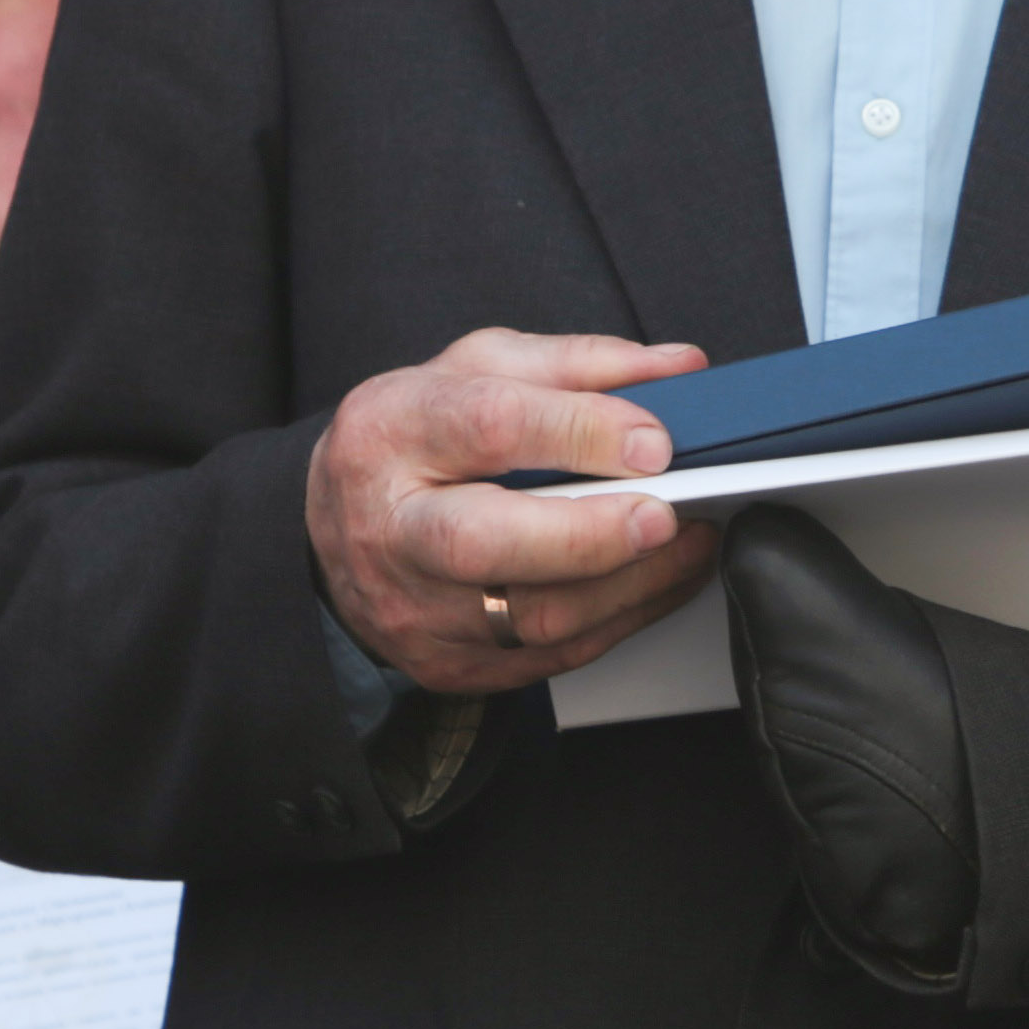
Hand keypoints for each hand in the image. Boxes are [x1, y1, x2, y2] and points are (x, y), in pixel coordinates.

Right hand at [305, 328, 719, 694]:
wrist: (341, 528)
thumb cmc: (416, 441)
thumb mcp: (480, 371)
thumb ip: (580, 364)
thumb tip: (678, 370)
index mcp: (392, 431)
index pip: (489, 427)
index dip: (581, 432)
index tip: (655, 440)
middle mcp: (391, 528)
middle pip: (487, 543)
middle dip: (593, 533)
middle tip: (666, 514)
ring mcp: (413, 608)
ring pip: (529, 619)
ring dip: (630, 584)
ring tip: (687, 542)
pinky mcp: (446, 664)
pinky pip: (549, 657)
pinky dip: (620, 620)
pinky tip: (656, 582)